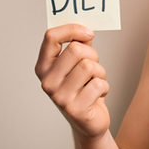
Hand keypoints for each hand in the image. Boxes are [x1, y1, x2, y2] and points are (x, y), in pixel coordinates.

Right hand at [35, 23, 110, 139]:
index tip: (88, 33)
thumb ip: (78, 44)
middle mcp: (47, 82)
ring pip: (89, 66)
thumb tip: (85, 27)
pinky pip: (98, 84)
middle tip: (93, 67)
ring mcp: (59, 97)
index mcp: (43, 67)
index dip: (72, 29)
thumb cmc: (83, 89)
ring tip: (95, 82)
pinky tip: (97, 95)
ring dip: (100, 72)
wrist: (88, 122)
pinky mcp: (75, 109)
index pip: (51, 37)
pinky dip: (104, 87)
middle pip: (75, 50)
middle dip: (93, 55)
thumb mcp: (78, 64)